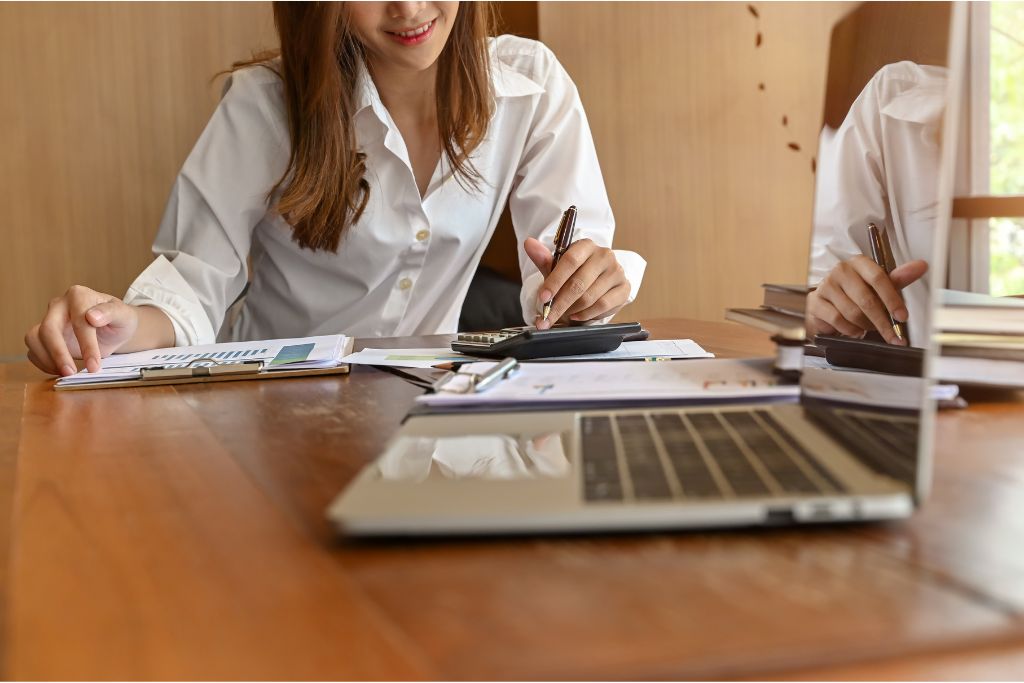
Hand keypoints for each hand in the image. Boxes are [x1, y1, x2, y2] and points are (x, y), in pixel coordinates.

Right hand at [24, 286, 139, 375]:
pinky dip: (43, 363)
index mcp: (79, 295)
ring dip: (47, 359)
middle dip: (58, 353)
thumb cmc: (119, 320)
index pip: (79, 320)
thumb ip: (111, 313)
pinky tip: (61, 370)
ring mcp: (48, 320)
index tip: (94, 366)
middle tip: (71, 373)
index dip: (86, 345)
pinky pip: (32, 350)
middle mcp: (59, 305)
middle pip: (48, 328)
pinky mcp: (42, 336)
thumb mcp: (124, 315)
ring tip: (67, 373)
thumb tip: (92, 317)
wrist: (113, 328)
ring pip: (34, 338)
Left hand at [524, 237, 629, 329]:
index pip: (569, 262)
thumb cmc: (574, 274)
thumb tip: (529, 244)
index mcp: (586, 245)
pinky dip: (586, 315)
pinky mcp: (624, 288)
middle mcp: (604, 255)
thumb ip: (543, 259)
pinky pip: (603, 306)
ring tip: (562, 315)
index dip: (554, 281)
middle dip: (560, 304)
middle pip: (578, 284)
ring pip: (590, 297)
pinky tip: (577, 316)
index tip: (543, 298)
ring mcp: (616, 272)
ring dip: (572, 311)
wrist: (596, 282)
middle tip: (547, 317)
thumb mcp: (557, 267)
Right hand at [806, 256, 927, 344]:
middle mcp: (841, 271)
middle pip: (866, 299)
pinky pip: (838, 320)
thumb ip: (898, 278)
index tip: (902, 317)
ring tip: (869, 328)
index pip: (879, 278)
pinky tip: (855, 330)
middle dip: (882, 322)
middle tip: (892, 335)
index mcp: (859, 263)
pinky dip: (850, 330)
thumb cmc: (854, 293)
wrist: (825, 303)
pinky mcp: (815, 302)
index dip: (892, 299)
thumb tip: (921, 266)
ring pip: (852, 312)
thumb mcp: (878, 286)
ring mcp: (826, 286)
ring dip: (865, 326)